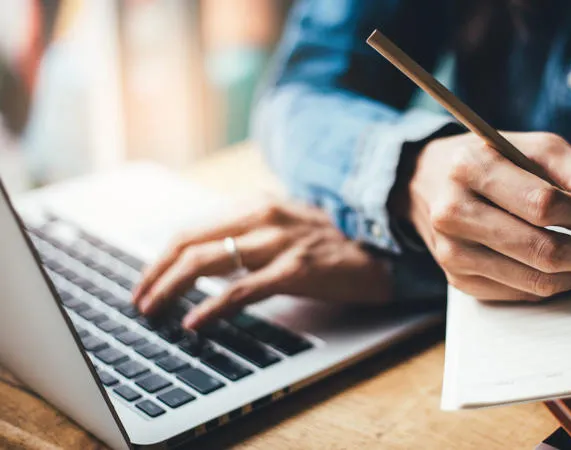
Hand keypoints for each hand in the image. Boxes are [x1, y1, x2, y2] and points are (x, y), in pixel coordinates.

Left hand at [131, 200, 390, 329]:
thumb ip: (250, 235)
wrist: (384, 251)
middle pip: (190, 242)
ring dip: (172, 288)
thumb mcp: (286, 226)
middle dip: (155, 274)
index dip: (161, 257)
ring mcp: (279, 241)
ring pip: (208, 261)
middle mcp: (263, 216)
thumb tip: (208, 260)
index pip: (192, 229)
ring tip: (154, 311)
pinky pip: (242, 290)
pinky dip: (212, 307)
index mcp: (257, 206)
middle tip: (140, 301)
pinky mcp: (296, 269)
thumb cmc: (332, 243)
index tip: (146, 281)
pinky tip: (196, 322)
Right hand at [396, 132, 570, 301]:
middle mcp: (452, 212)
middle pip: (540, 250)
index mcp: (471, 168)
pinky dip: (550, 285)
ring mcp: (451, 252)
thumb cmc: (494, 160)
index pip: (542, 205)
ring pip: (534, 281)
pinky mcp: (456, 281)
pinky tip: (558, 267)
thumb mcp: (538, 149)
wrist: (430, 181)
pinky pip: (521, 295)